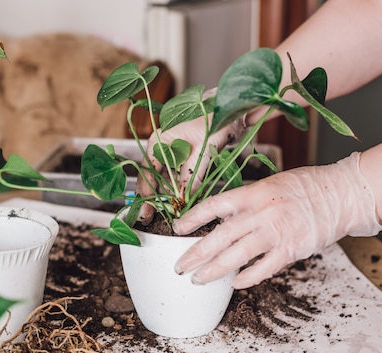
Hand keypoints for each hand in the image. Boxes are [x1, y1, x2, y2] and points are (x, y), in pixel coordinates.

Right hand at [136, 90, 246, 224]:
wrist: (236, 105)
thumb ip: (192, 174)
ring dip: (172, 196)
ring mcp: (178, 153)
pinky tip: (185, 201)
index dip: (145, 195)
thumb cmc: (216, 117)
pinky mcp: (191, 157)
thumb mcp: (203, 148)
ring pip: (170, 180)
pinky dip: (184, 189)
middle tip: (155, 219)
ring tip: (172, 213)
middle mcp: (165, 148)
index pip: (147, 172)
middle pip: (156, 178)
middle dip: (157, 198)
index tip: (146, 213)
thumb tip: (184, 198)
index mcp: (159, 141)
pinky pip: (184, 177)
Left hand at [172, 152, 381, 288]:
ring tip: (198, 280)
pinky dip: (247, 277)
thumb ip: (247, 200)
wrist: (342, 193)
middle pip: (221, 235)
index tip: (176, 229)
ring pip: (238, 254)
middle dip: (197, 252)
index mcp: (254, 192)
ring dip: (215, 269)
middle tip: (180, 266)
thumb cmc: (307, 186)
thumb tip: (222, 216)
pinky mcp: (292, 249)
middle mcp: (262, 212)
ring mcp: (277, 231)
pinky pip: (264, 268)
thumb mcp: (271, 184)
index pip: (215, 205)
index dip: (193, 217)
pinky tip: (234, 283)